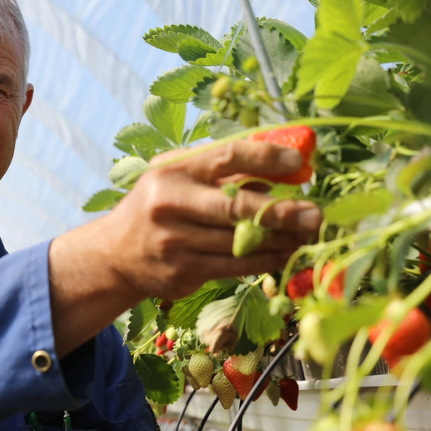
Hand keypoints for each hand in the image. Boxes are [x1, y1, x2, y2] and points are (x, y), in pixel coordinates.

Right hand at [48, 140, 320, 353]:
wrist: (114, 256)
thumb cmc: (157, 207)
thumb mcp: (176, 178)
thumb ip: (220, 172)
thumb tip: (281, 171)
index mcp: (173, 172)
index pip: (226, 157)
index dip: (266, 158)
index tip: (298, 162)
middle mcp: (171, 204)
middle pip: (236, 207)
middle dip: (282, 211)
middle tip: (317, 213)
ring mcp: (175, 242)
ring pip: (241, 241)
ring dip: (282, 239)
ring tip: (310, 234)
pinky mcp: (183, 272)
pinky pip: (235, 266)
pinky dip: (266, 261)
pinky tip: (287, 254)